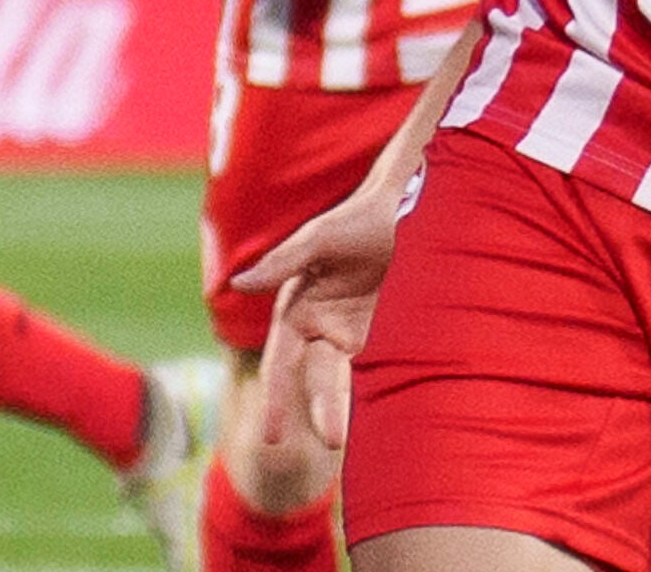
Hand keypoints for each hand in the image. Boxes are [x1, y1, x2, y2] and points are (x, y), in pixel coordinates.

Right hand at [232, 182, 401, 449]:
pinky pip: (378, 372)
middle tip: (332, 441)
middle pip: (316, 379)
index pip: (280, 363)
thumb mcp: (319, 238)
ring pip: (346, 382)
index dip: (276, 399)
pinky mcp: (390, 338)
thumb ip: (281, 262)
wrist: (412, 208)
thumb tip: (238, 284)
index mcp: (297, 310)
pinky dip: (376, 397)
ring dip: (346, 409)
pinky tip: (384, 420)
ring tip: (349, 439)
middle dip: (323, 409)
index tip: (272, 438)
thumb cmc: (359, 218)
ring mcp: (356, 336)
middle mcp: (323, 329)